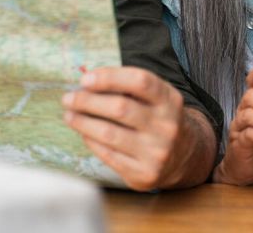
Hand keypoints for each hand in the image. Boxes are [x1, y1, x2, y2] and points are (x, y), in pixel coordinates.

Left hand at [61, 66, 208, 190]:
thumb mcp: (154, 97)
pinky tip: (83, 132)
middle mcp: (167, 126)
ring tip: (69, 115)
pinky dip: (91, 141)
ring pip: (110, 134)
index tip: (84, 79)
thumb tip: (86, 82)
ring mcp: (157, 152)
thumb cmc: (156, 118)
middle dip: (87, 101)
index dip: (110, 77)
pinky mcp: (145, 174)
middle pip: (120, 108)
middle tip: (68, 98)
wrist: (184, 156)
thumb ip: (126, 87)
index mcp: (169, 100)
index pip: (140, 81)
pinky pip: (109, 155)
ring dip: (83, 122)